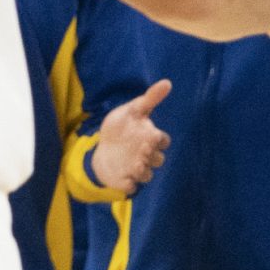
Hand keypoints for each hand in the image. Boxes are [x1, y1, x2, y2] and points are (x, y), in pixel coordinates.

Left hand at [91, 79, 171, 194]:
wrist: (102, 143)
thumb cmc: (121, 126)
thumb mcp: (132, 110)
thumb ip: (149, 99)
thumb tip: (167, 82)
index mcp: (151, 138)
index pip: (163, 141)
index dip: (160, 140)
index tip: (151, 135)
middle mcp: (147, 155)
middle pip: (158, 159)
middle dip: (152, 156)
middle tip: (142, 150)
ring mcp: (137, 168)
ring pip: (147, 175)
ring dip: (143, 172)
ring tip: (134, 165)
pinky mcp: (125, 179)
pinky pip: (131, 187)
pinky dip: (129, 185)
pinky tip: (125, 180)